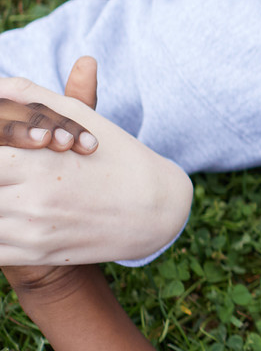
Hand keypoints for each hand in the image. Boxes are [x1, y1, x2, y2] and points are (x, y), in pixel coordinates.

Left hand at [0, 62, 191, 266]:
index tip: (0, 148)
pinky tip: (4, 214)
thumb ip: (28, 95)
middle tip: (2, 172)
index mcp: (37, 163)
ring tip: (4, 186)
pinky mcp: (33, 255)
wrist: (156, 210)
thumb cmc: (115, 156)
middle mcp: (30, 201)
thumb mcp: (79, 118)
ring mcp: (30, 233)